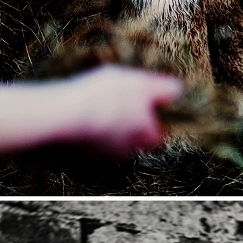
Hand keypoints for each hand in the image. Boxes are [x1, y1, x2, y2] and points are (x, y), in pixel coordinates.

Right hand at [53, 64, 183, 154]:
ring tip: (97, 107)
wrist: (65, 116)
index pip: (158, 134)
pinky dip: (89, 135)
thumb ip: (161, 88)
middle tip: (117, 102)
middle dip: (129, 125)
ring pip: (112, 144)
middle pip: (134, 140)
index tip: (143, 104)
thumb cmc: (105, 97)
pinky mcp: (83, 159)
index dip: (152, 120)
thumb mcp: (138, 83)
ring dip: (108, 129)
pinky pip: (91, 146)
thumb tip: (178, 90)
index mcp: (146, 135)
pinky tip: (80, 117)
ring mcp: (105, 158)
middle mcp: (128, 152)